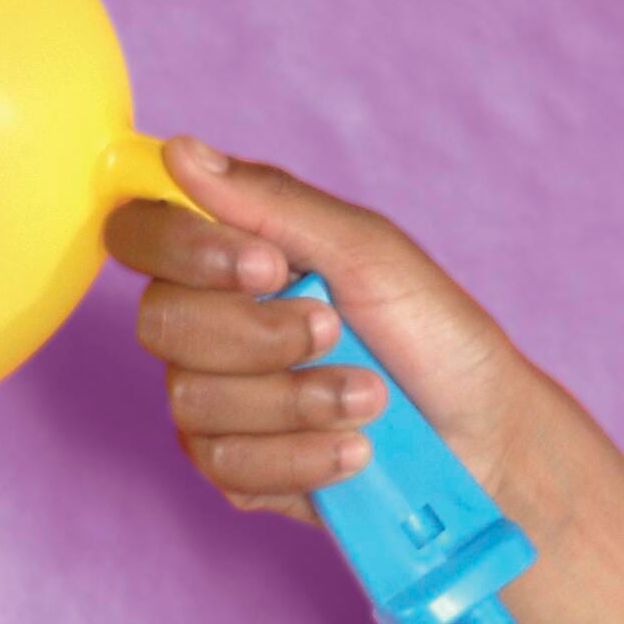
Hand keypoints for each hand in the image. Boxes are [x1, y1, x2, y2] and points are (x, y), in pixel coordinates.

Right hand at [104, 137, 559, 526]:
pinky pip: (227, 465)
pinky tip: (355, 449)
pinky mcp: (236, 472)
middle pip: (160, 323)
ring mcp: (214, 404)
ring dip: (296, 400)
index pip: (142, 235)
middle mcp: (206, 329)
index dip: (184, 250)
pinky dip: (302, 455)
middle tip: (334, 330)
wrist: (481, 433)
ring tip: (369, 397)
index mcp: (228, 259)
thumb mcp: (365, 251)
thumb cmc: (430, 332)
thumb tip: (180, 151)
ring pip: (193, 400)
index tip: (266, 267)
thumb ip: (271, 203)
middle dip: (259, 334)